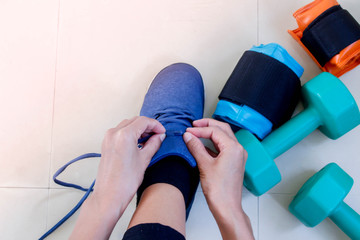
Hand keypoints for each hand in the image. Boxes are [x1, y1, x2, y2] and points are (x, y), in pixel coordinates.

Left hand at [70, 116, 164, 239]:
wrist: (109, 195)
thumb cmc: (125, 181)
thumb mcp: (144, 159)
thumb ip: (153, 144)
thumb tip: (159, 136)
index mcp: (124, 135)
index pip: (143, 121)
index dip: (156, 125)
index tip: (162, 131)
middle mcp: (114, 133)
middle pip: (135, 121)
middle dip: (148, 126)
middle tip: (158, 135)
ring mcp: (108, 138)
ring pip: (127, 125)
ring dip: (139, 129)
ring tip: (150, 139)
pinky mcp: (106, 144)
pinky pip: (120, 132)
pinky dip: (131, 133)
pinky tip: (139, 142)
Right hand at [183, 118, 253, 239]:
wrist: (227, 207)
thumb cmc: (219, 190)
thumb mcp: (204, 165)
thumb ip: (196, 147)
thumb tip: (188, 136)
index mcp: (233, 148)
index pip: (214, 131)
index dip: (199, 129)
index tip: (188, 132)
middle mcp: (238, 149)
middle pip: (222, 129)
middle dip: (208, 125)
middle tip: (194, 125)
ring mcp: (237, 155)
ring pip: (224, 137)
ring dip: (211, 133)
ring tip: (197, 132)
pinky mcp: (234, 162)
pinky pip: (224, 146)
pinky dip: (213, 143)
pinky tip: (203, 145)